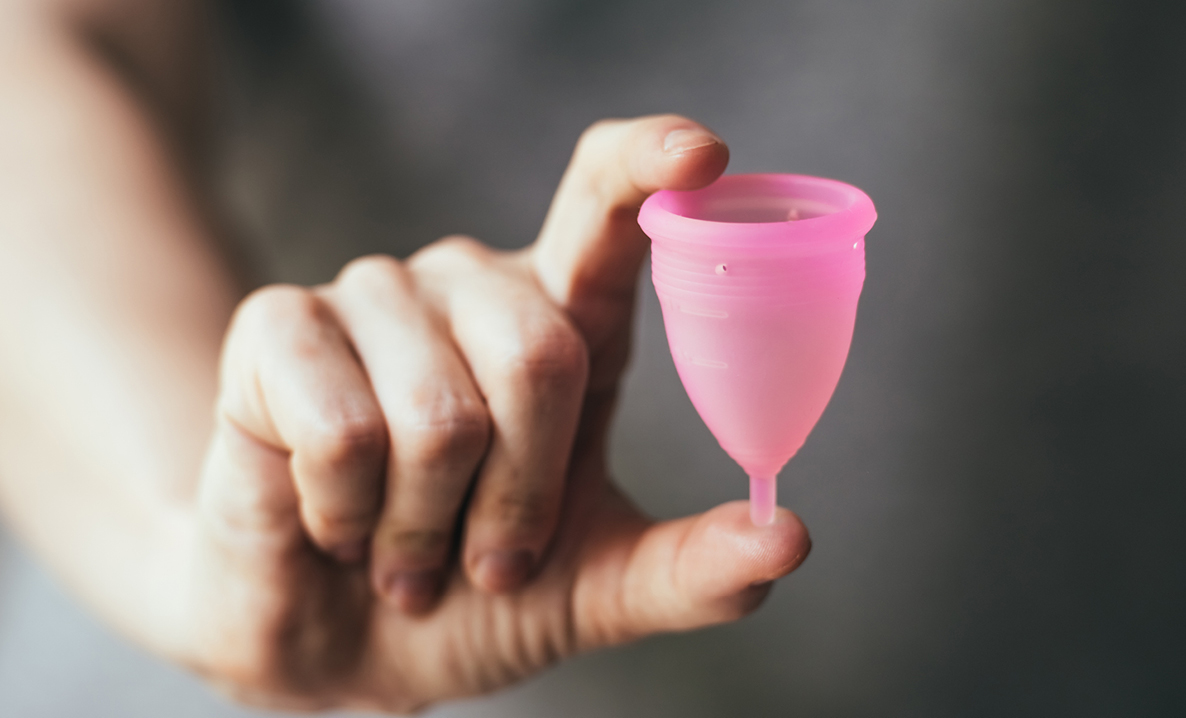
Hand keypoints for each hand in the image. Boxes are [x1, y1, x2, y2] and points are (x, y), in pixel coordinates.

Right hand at [184, 115, 811, 712]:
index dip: (647, 163)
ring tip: (404, 549)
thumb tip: (789, 538)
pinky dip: (348, 514)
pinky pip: (342, 428)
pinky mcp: (278, 324)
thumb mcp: (596, 590)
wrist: (335, 641)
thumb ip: (690, 568)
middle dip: (520, 497)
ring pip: (437, 410)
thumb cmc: (471, 595)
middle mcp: (471, 288)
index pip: (604, 202)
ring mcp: (372, 294)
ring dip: (426, 523)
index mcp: (560, 322)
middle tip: (485, 562)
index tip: (703, 154)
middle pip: (540, 350)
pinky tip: (335, 521)